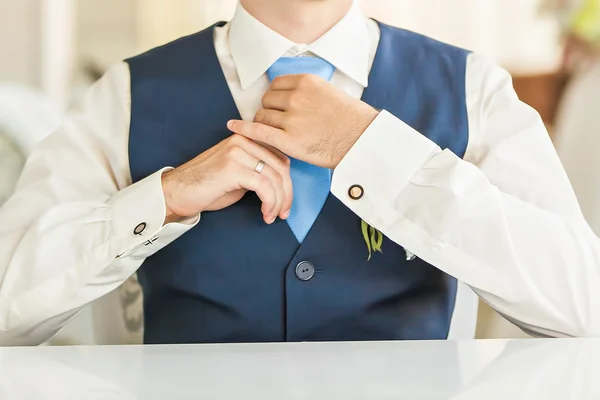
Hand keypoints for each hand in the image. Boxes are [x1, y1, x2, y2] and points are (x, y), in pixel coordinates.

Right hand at [161, 134, 291, 223]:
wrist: (177, 192)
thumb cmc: (205, 187)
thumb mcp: (238, 175)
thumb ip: (258, 172)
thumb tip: (282, 185)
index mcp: (246, 139)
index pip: (280, 157)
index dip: (288, 182)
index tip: (286, 202)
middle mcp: (243, 141)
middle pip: (281, 167)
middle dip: (287, 194)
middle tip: (284, 213)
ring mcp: (237, 153)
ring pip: (275, 178)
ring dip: (278, 202)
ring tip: (272, 216)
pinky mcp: (233, 168)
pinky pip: (264, 187)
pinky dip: (270, 203)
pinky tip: (265, 214)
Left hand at [227, 74, 378, 167]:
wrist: (363, 142)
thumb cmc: (353, 121)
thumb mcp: (332, 94)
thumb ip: (309, 93)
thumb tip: (291, 96)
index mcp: (307, 83)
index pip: (277, 85)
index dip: (275, 97)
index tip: (278, 106)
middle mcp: (297, 98)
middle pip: (267, 101)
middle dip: (269, 111)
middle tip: (277, 123)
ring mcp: (291, 120)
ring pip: (263, 117)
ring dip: (264, 124)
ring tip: (273, 133)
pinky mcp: (289, 141)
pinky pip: (259, 132)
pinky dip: (244, 128)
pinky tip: (232, 127)